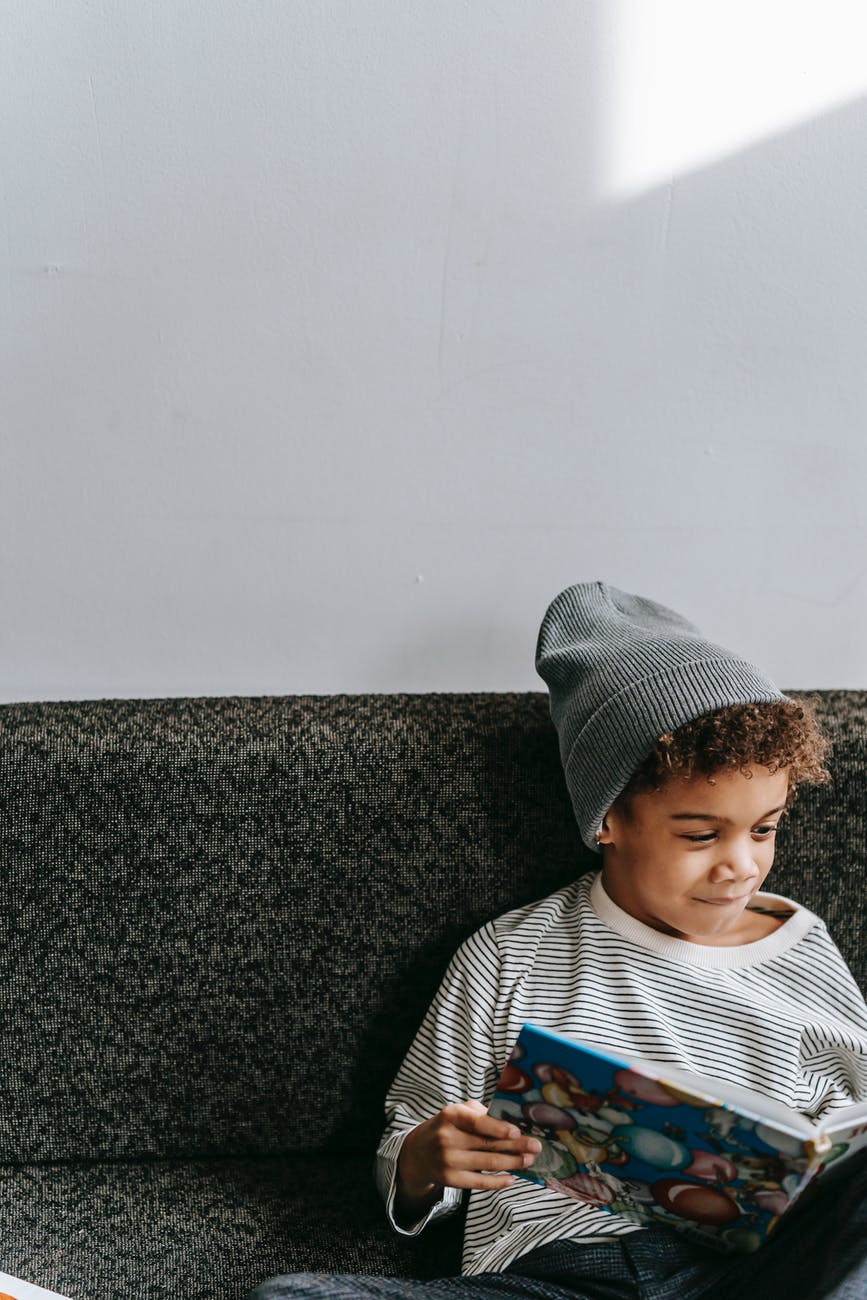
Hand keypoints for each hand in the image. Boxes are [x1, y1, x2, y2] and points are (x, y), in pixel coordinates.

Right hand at [395, 1101, 539, 1222]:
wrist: (417, 1152)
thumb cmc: (445, 1127)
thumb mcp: (456, 1111)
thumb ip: (478, 1112)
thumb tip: (507, 1122)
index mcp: (450, 1116)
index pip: (477, 1122)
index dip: (498, 1128)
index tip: (517, 1131)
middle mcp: (447, 1138)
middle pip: (487, 1144)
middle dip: (515, 1146)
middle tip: (536, 1147)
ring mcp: (448, 1160)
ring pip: (487, 1163)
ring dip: (511, 1163)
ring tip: (528, 1160)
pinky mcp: (450, 1180)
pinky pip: (478, 1182)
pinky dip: (497, 1182)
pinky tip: (511, 1178)